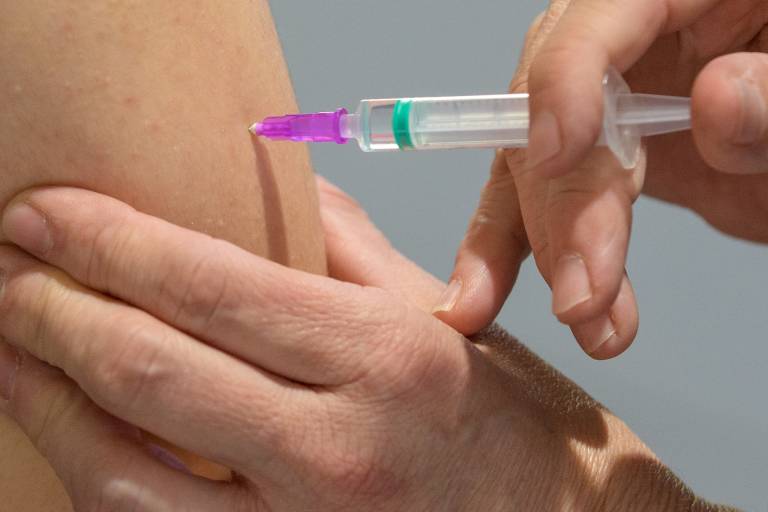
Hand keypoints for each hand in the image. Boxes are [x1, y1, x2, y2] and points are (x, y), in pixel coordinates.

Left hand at [0, 180, 687, 509]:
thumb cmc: (493, 416)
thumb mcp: (434, 310)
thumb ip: (342, 240)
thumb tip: (258, 173)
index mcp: (385, 357)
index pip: (216, 285)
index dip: (114, 241)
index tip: (47, 210)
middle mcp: (341, 448)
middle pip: (153, 369)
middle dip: (52, 308)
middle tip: (7, 265)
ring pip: (124, 472)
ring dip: (43, 399)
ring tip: (7, 345)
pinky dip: (91, 474)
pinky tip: (67, 426)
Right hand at [437, 1, 767, 358]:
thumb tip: (714, 99)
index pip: (600, 13)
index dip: (567, 81)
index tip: (557, 156)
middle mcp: (631, 38)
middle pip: (552, 107)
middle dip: (563, 207)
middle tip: (585, 292)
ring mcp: (609, 101)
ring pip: (531, 164)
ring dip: (542, 248)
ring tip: (580, 317)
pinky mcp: (599, 157)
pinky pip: (539, 197)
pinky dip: (518, 249)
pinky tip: (490, 292)